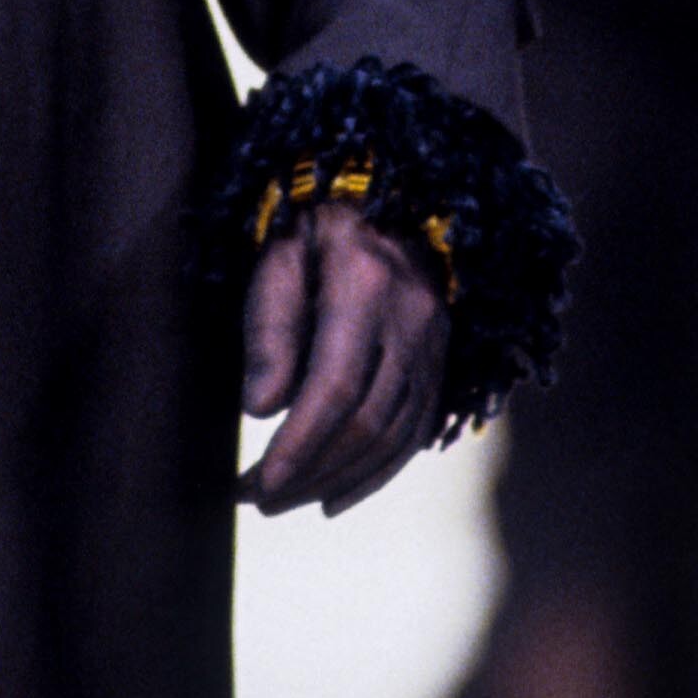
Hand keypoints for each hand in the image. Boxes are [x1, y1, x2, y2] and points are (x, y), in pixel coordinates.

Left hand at [238, 201, 448, 521]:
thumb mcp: (277, 260)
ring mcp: (434, 344)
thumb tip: (261, 409)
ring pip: (394, 436)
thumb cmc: (312, 229)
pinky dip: (376, 474)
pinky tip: (335, 497)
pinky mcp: (440, 362)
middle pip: (367, 421)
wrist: (384, 196)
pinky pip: (415, 433)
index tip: (259, 483)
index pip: (335, 387)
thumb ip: (269, 331)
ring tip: (286, 501)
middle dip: (310, 472)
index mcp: (365, 285)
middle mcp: (412, 320)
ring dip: (337, 481)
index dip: (299, 444)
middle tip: (257, 498)